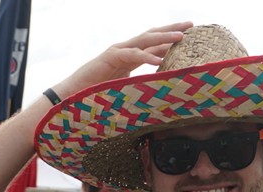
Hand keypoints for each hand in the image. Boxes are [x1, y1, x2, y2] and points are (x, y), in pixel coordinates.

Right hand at [52, 22, 192, 97]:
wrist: (71, 96)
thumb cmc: (95, 96)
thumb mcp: (123, 90)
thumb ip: (137, 86)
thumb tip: (155, 94)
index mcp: (129, 57)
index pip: (153, 44)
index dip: (170, 39)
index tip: (189, 36)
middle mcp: (124, 50)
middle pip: (152, 35)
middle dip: (172, 28)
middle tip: (191, 25)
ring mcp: (117, 51)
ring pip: (144, 39)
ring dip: (164, 36)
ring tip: (181, 37)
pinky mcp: (110, 57)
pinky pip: (132, 54)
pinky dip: (146, 56)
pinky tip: (160, 59)